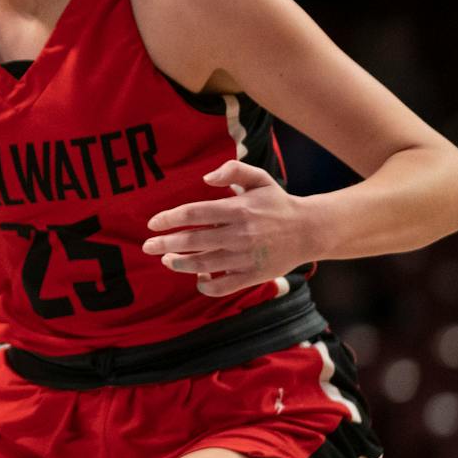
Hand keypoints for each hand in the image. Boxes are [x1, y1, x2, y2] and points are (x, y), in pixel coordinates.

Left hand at [143, 161, 315, 296]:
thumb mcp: (259, 179)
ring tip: (167, 260)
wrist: (310, 230)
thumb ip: (233, 171)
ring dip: (180, 264)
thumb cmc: (277, 204)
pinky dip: (206, 285)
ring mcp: (246, 256)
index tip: (152, 224)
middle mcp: (240, 233)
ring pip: (204, 264)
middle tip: (147, 246)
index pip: (195, 213)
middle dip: (165, 244)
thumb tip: (206, 178)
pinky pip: (223, 286)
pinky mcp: (253, 275)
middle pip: (194, 240)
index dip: (170, 218)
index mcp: (239, 209)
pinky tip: (198, 277)